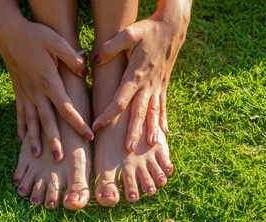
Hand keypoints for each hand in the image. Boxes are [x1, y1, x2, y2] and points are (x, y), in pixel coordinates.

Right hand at [0, 5, 92, 160]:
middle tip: (59, 158)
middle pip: (47, 120)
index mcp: (48, 81)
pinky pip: (19, 112)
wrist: (9, 33)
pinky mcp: (18, 91)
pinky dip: (20, 126)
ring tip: (37, 154)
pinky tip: (20, 139)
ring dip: (34, 138)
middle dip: (54, 139)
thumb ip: (73, 58)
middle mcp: (36, 92)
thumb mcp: (57, 42)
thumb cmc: (35, 36)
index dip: (78, 123)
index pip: (66, 108)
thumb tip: (85, 72)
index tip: (88, 135)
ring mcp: (25, 93)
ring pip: (31, 120)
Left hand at [92, 9, 189, 151]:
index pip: (120, 100)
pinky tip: (164, 133)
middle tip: (128, 149)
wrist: (172, 27)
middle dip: (133, 131)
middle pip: (139, 112)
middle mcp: (148, 84)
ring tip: (151, 145)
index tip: (97, 126)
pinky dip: (163, 119)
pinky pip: (163, 105)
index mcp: (136, 75)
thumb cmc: (147, 30)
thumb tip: (95, 60)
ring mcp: (157, 86)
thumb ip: (110, 47)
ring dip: (152, 129)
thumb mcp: (128, 33)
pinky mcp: (163, 85)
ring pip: (154, 112)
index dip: (108, 114)